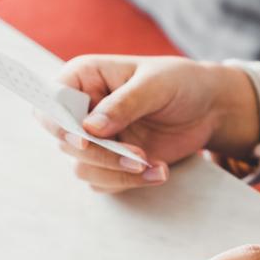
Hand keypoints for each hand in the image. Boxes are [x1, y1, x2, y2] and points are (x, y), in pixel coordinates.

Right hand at [42, 55, 259, 192]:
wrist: (208, 108)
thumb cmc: (180, 83)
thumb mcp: (155, 85)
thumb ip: (124, 104)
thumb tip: (90, 128)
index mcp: (83, 77)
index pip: (50, 101)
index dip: (59, 122)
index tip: (83, 139)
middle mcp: (82, 109)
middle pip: (65, 141)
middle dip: (101, 154)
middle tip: (138, 156)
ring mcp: (95, 138)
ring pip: (83, 167)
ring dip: (117, 172)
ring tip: (154, 165)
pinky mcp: (110, 161)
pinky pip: (103, 182)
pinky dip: (130, 182)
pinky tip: (159, 172)